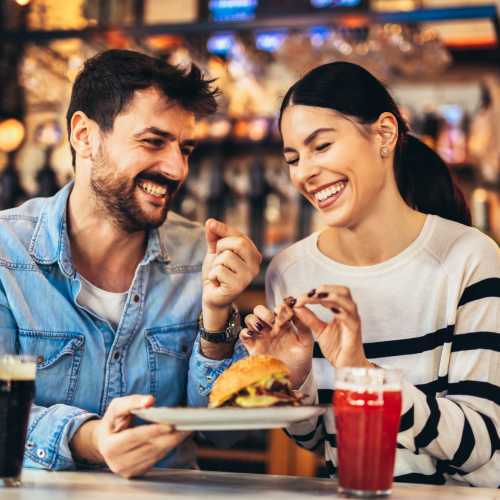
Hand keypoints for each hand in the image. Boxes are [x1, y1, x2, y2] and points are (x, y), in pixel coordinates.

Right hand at [70, 395, 189, 477]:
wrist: (104, 442)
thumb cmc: (112, 421)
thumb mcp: (117, 407)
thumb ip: (133, 402)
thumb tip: (150, 400)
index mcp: (110, 446)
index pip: (135, 437)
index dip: (153, 431)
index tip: (170, 424)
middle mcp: (118, 462)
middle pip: (149, 448)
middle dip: (170, 436)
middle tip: (186, 425)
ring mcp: (128, 470)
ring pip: (156, 455)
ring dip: (173, 442)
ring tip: (186, 429)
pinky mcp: (137, 472)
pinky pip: (156, 459)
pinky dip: (168, 447)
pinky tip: (177, 437)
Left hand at [202, 218, 260, 330]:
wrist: (211, 294)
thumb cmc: (217, 271)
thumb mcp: (215, 250)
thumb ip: (214, 236)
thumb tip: (210, 222)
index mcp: (253, 254)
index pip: (239, 235)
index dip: (223, 229)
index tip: (210, 224)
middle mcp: (256, 265)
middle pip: (238, 243)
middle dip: (220, 247)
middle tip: (218, 259)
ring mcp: (248, 277)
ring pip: (226, 257)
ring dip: (215, 264)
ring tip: (218, 273)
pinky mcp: (238, 287)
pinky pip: (219, 271)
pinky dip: (213, 275)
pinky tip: (217, 282)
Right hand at [241, 301, 313, 387]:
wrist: (293, 379)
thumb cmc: (301, 360)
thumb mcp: (306, 341)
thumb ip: (303, 325)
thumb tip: (298, 307)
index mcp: (284, 324)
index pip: (278, 308)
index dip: (280, 307)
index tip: (286, 311)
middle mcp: (270, 328)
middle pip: (260, 310)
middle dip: (265, 312)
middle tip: (272, 320)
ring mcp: (260, 336)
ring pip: (250, 319)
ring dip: (254, 319)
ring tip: (262, 327)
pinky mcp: (252, 347)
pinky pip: (243, 334)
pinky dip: (245, 331)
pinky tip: (252, 334)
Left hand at [294, 285, 370, 368]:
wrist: (347, 367)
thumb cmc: (337, 349)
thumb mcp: (319, 331)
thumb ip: (309, 318)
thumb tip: (297, 306)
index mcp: (341, 310)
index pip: (333, 292)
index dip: (318, 291)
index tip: (303, 295)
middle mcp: (349, 312)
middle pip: (343, 290)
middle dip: (327, 288)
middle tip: (310, 292)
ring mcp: (353, 319)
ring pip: (346, 300)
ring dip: (330, 295)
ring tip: (315, 296)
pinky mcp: (355, 329)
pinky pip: (349, 315)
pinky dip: (338, 309)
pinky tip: (328, 309)